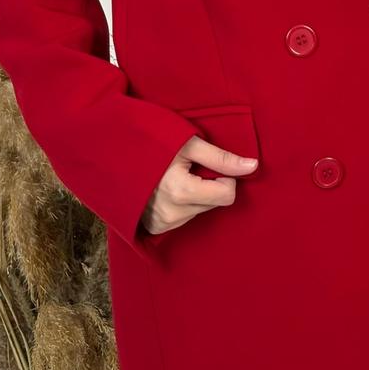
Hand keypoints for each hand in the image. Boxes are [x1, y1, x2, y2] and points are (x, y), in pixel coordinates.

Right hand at [139, 136, 258, 235]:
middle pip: (215, 203)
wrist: (115, 152)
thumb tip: (253, 167)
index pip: (227, 195)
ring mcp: (162, 223)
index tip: (209, 164)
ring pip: (201, 210)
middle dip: (209, 184)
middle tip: (189, 167)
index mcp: (181, 192)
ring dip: (196, 194)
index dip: (224, 176)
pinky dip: (183, 203)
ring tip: (175, 176)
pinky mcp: (156, 227)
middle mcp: (172, 214)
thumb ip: (221, 158)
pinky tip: (169, 188)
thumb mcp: (188, 143)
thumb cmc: (152, 142)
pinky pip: (185, 217)